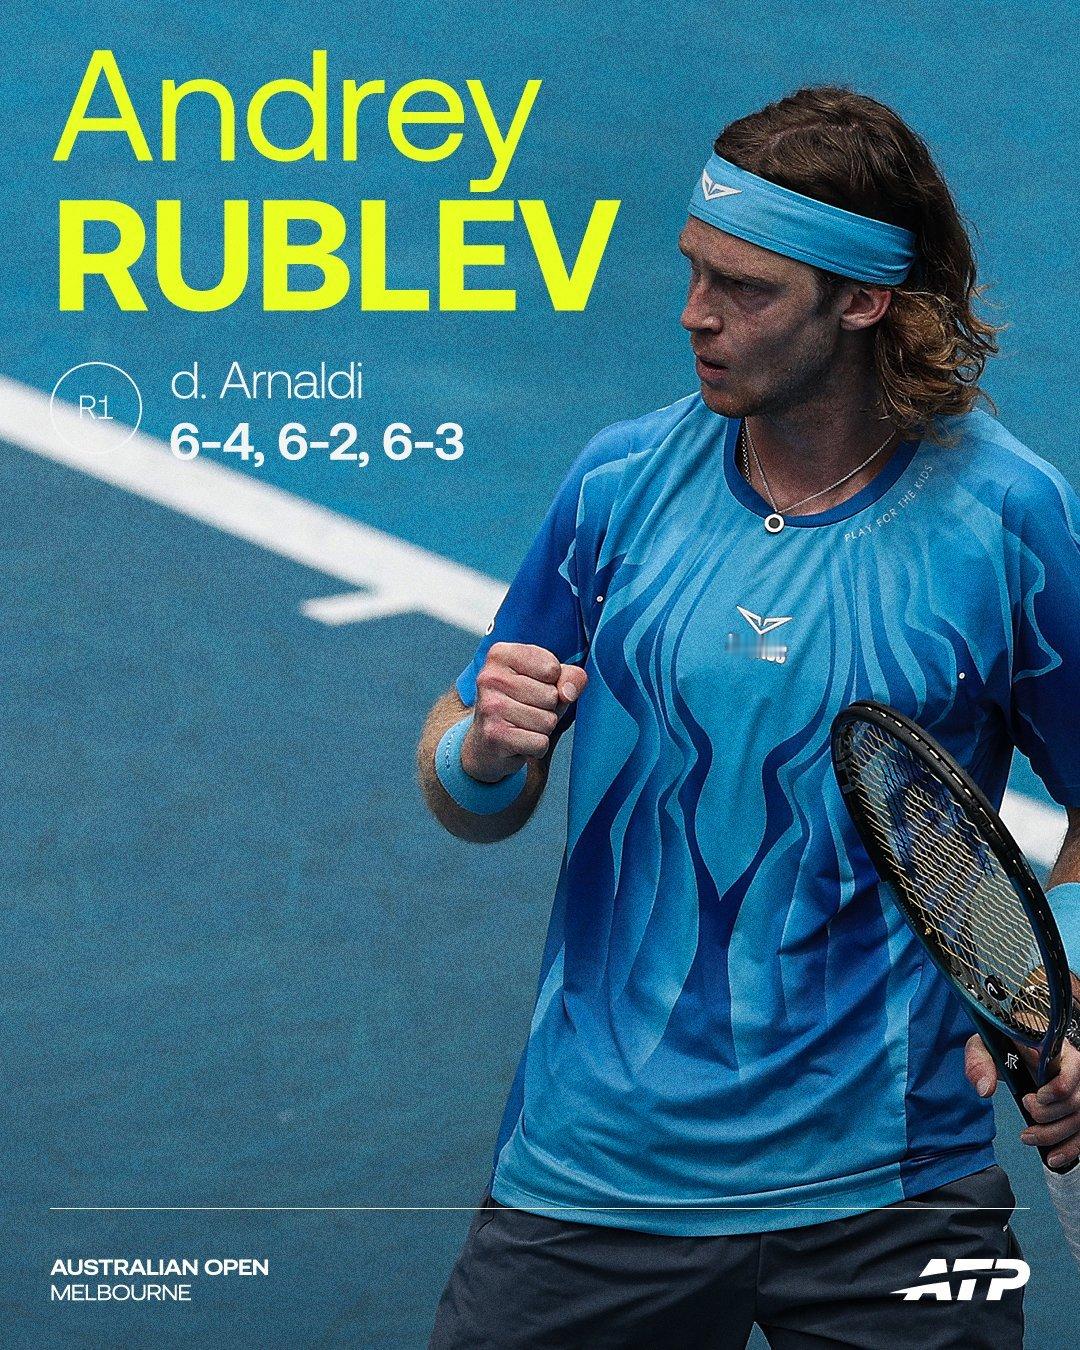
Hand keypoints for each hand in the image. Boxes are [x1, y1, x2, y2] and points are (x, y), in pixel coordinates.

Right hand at [461, 642, 586, 782]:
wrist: (486, 742)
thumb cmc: (520, 706)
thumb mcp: (548, 682)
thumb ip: (569, 676)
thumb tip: (569, 692)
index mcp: (501, 654)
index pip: (552, 668)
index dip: (553, 683)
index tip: (533, 688)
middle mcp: (490, 677)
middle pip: (551, 696)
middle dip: (548, 709)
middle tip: (526, 711)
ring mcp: (490, 706)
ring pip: (547, 721)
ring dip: (542, 729)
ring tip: (522, 726)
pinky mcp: (494, 735)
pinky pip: (540, 743)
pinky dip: (536, 748)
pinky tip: (519, 742)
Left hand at [965, 1033, 1079, 1167]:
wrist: (1011, 1048)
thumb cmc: (1002, 1044)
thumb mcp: (984, 1044)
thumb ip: (979, 1062)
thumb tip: (985, 1090)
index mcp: (1055, 1050)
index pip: (1071, 1068)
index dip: (1057, 1088)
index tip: (1035, 1098)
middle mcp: (1073, 1070)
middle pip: (1076, 1101)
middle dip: (1048, 1114)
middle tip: (1026, 1109)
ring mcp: (1077, 1091)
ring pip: (1079, 1120)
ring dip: (1053, 1135)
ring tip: (1028, 1137)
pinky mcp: (1074, 1110)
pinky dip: (1068, 1149)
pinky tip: (1052, 1158)